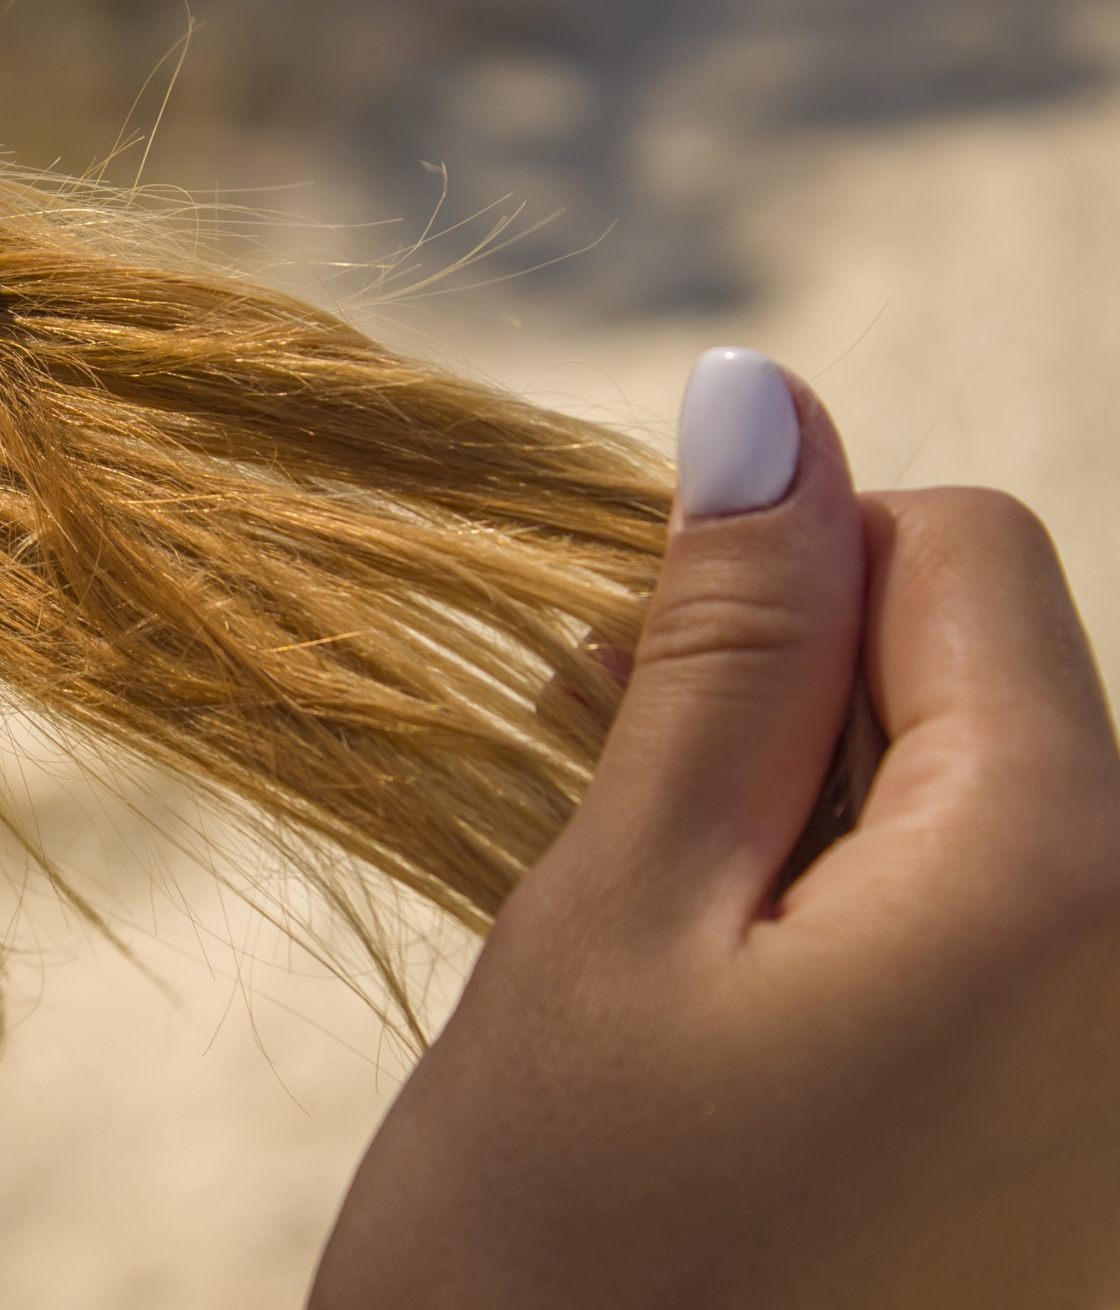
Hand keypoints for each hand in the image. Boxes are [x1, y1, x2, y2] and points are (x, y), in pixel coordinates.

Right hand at [313, 356, 1119, 1305]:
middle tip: (597, 812)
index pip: (965, 554)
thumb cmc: (556, 1255)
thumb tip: (766, 400)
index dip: (778, 575)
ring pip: (986, 825)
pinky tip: (724, 1035)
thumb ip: (720, 653)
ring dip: (803, 831)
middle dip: (790, 708)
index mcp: (1063, 887)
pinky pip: (1000, 965)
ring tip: (646, 947)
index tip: (622, 687)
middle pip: (994, 692)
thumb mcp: (611, 918)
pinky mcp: (1076, 1176)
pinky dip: (854, 948)